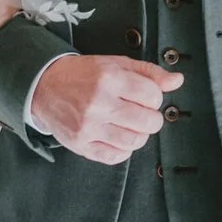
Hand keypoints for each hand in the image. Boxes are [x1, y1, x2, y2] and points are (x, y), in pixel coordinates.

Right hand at [30, 53, 182, 164]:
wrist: (44, 85)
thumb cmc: (82, 74)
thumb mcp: (116, 64)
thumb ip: (149, 72)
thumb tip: (177, 80)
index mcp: (109, 78)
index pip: (153, 96)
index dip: (154, 97)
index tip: (145, 96)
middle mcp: (99, 103)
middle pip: (148, 122)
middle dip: (151, 118)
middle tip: (140, 112)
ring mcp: (89, 126)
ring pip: (134, 142)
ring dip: (138, 134)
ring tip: (128, 124)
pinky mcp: (81, 144)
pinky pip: (115, 156)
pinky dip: (122, 149)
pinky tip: (116, 136)